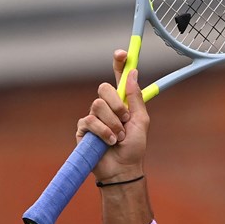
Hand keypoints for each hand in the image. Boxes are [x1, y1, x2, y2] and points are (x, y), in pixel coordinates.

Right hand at [76, 49, 149, 182]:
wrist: (123, 169)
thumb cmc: (134, 147)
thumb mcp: (141, 120)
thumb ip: (135, 97)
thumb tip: (133, 73)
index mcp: (122, 102)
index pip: (118, 78)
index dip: (118, 64)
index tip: (122, 54)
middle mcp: (106, 107)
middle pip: (104, 88)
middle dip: (117, 105)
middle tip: (125, 120)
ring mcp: (93, 117)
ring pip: (97, 105)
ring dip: (112, 123)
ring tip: (118, 136)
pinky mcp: (83, 129)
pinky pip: (90, 121)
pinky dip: (103, 132)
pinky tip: (109, 142)